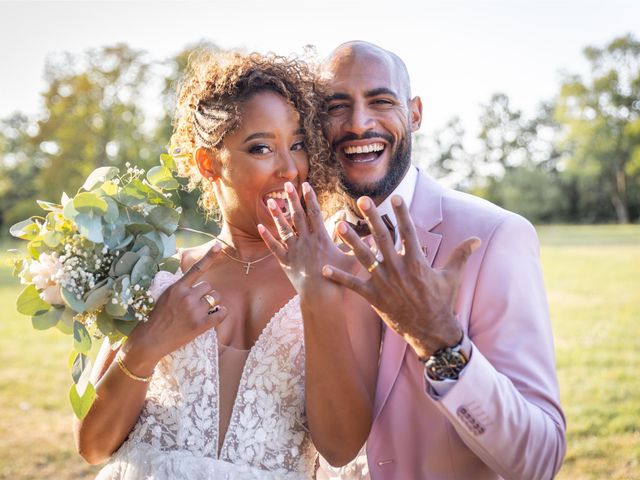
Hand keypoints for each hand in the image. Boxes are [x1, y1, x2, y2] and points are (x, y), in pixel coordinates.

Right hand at [120, 243, 227, 372]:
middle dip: (205, 294)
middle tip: (195, 305)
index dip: (209, 256)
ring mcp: (194, 311)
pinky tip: (215, 315)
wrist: (150, 340)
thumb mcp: (165, 295)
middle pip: (209, 287)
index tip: (218, 245)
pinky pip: (221, 313)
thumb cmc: (157, 317)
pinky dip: (221, 313)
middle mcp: (187, 296)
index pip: (196, 269)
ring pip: (215, 298)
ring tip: (200, 312)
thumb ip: (182, 288)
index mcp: (177, 287)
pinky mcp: (200, 325)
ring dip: (212, 304)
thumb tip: (199, 284)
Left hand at [258, 181, 355, 298]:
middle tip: (287, 184)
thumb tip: (374, 235)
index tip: (305, 185)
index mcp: (321, 238)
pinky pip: (274, 247)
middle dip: (292, 199)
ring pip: (283, 229)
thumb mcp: (352, 261)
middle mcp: (306, 241)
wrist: (321, 297)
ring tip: (270, 201)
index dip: (310, 198)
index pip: (314, 213)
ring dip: (277, 214)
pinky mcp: (285, 262)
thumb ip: (361, 246)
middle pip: (297, 216)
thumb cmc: (338, 280)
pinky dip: (267, 237)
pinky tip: (260, 227)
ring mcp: (294, 251)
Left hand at [322, 195, 479, 357]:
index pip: (408, 231)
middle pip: (382, 238)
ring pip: (364, 257)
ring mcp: (385, 283)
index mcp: (417, 261)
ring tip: (338, 225)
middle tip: (362, 200)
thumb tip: (476, 239)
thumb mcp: (452, 276)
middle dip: (372, 218)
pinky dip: (339, 277)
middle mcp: (398, 269)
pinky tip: (324, 268)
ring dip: (350, 241)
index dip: (401, 213)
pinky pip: (353, 286)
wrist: (431, 331)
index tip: (395, 197)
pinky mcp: (374, 298)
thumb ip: (461, 255)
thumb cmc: (442, 302)